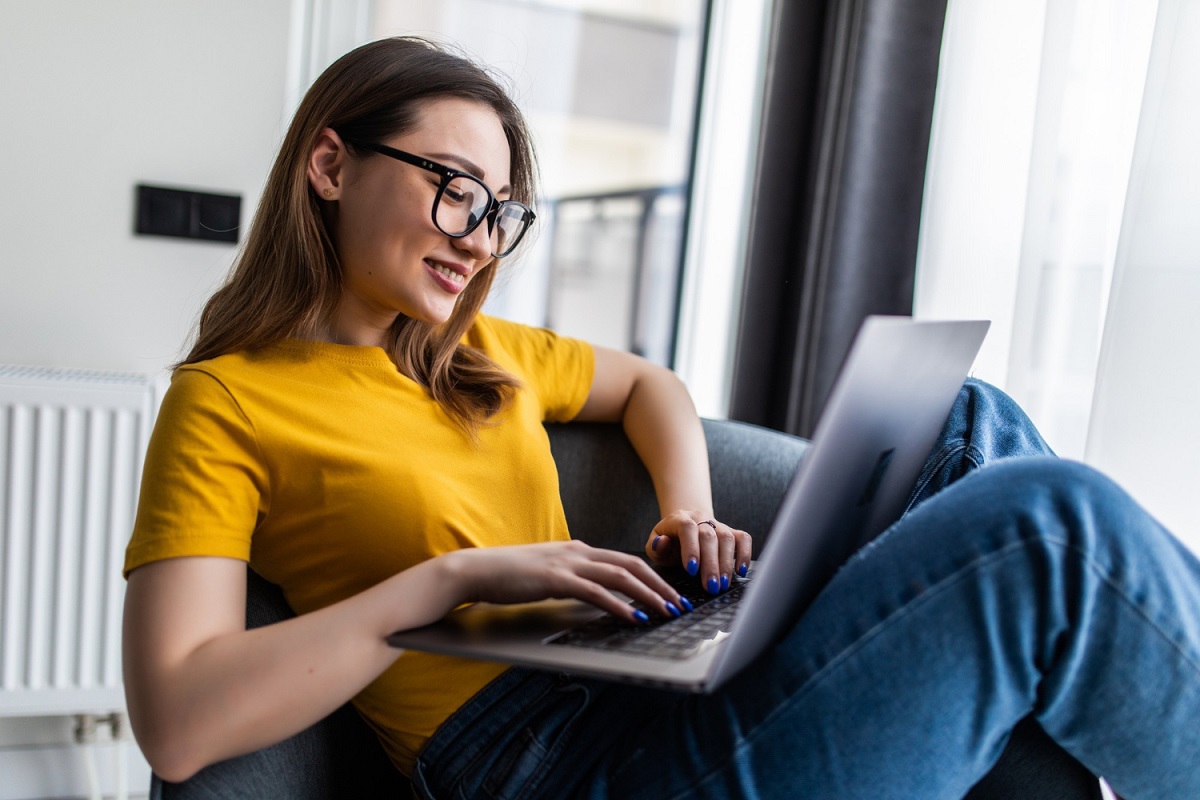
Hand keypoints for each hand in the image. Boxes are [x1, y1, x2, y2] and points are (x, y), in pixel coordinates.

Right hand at [445, 540, 689, 623]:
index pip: (625, 560)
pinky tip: (634, 617)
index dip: (653, 576)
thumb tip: (593, 593)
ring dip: (649, 595)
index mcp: (578, 550)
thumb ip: (571, 578)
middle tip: (681, 604)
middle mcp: (578, 551)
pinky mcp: (555, 579)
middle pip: (632, 565)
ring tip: (668, 611)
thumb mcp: (547, 573)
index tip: (671, 593)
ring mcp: (567, 563)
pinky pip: (596, 592)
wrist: (475, 570)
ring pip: (621, 576)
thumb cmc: (509, 576)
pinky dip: (620, 605)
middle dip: (661, 585)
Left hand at [644, 512, 751, 595]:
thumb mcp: (655, 543)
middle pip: (709, 537)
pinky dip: (745, 554)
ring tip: (723, 584)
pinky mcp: (732, 532)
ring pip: (727, 538)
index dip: (690, 548)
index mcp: (679, 519)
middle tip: (711, 586)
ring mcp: (718, 524)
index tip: (691, 570)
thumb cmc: (669, 540)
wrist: (685, 525)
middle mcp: (701, 518)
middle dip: (710, 564)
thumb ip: (655, 546)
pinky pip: (743, 539)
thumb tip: (661, 543)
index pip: (687, 528)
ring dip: (726, 563)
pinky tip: (741, 571)